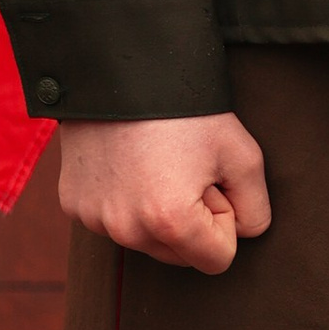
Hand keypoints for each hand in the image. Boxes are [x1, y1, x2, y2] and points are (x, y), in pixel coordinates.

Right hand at [58, 114, 269, 274]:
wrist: (119, 69)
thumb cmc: (188, 111)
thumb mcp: (243, 156)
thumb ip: (256, 209)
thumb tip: (243, 235)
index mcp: (170, 222)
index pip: (218, 260)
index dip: (226, 221)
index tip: (214, 182)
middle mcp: (126, 230)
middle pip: (181, 255)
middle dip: (192, 221)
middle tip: (186, 169)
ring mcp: (94, 218)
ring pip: (146, 240)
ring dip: (159, 213)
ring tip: (157, 162)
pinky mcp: (72, 204)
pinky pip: (114, 221)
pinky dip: (126, 201)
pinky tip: (129, 163)